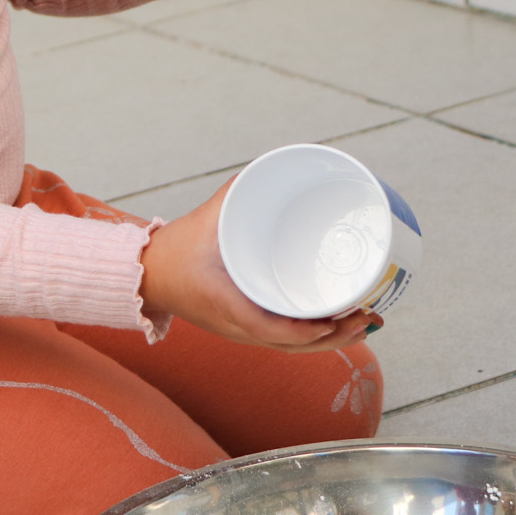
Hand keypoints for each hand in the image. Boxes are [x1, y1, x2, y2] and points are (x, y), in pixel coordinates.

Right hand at [139, 178, 375, 352]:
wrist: (147, 276)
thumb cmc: (175, 250)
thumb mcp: (207, 218)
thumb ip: (237, 191)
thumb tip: (274, 166)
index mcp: (224, 303)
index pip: (267, 328)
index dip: (304, 331)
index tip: (334, 319)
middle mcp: (236, 325)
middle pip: (292, 345)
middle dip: (334, 337)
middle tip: (368, 316)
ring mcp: (241, 332)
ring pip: (292, 348)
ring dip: (331, 340)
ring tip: (365, 322)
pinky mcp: (244, 329)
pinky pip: (284, 340)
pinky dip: (313, 337)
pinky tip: (336, 325)